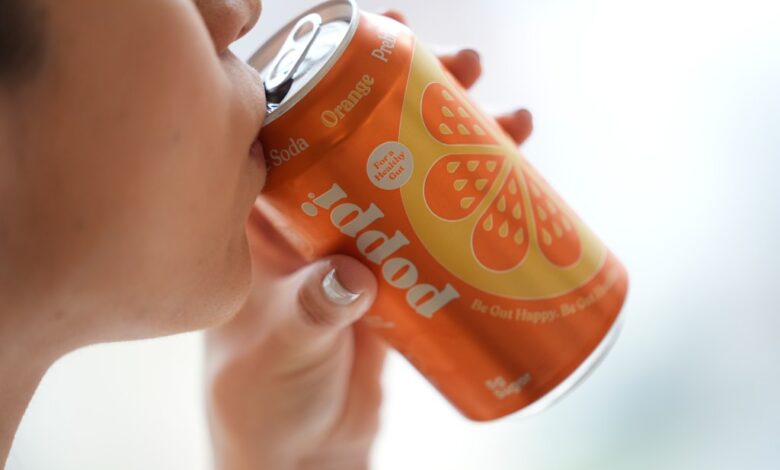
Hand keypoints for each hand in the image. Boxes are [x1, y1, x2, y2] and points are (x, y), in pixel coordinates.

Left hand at [204, 11, 532, 469]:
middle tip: (466, 63)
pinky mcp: (401, 275)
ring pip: (413, 172)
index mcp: (265, 215)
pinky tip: (518, 173)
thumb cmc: (264, 399)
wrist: (304, 449)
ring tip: (512, 113)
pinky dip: (477, 198)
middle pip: (368, 132)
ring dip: (461, 136)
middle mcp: (314, 216)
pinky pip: (441, 224)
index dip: (334, 71)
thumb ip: (309, 312)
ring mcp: (363, 241)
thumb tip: (354, 275)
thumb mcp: (280, 350)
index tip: (383, 38)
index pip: (294, 120)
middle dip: (418, 91)